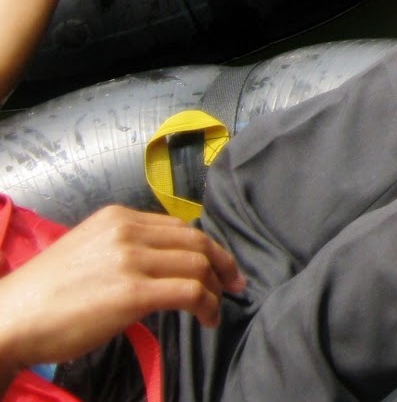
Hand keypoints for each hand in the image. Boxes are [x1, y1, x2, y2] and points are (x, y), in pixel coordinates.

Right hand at [0, 206, 243, 375]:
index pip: (179, 226)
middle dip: (222, 263)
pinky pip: (190, 292)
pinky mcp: (132, 292)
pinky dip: (208, 305)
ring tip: (219, 307)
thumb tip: (162, 263)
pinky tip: (208, 318)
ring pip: (198, 264)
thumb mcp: (88, 251)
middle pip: (196, 240)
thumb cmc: (44, 294)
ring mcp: (131, 260)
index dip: (206, 246)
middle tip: (234, 285)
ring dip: (217, 288)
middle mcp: (128, 231)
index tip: (219, 266)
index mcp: (118, 217)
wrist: (9, 319)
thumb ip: (124, 248)